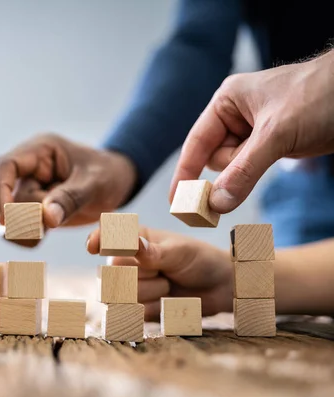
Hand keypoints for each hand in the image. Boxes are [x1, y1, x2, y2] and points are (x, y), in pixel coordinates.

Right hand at [0, 134, 136, 230]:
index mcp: (39, 150)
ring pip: (9, 214)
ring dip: (21, 229)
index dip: (0, 190)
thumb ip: (71, 198)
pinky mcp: (34, 209)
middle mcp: (29, 168)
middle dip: (22, 215)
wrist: (119, 182)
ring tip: (42, 235)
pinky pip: (19, 226)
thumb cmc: (108, 173)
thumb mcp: (96, 182)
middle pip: (7, 194)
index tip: (6, 217)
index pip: (5, 165)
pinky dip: (25, 237)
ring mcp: (30, 189)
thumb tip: (46, 218)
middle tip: (47, 226)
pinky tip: (38, 240)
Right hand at [87, 226, 232, 319]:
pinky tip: (166, 302)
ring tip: (168, 286)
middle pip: (112, 274)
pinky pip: (133, 314)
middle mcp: (127, 261)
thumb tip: (134, 245)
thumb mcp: (180, 251)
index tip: (93, 247)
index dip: (97, 240)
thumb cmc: (200, 260)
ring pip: (121, 296)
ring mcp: (130, 285)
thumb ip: (155, 252)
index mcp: (135, 239)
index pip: (108, 236)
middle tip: (163, 272)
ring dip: (150, 294)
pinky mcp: (138, 307)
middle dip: (141, 277)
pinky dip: (152, 310)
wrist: (220, 288)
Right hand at [171, 50, 333, 212]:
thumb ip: (245, 170)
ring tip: (282, 147)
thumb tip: (218, 203)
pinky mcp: (272, 144)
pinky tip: (281, 155)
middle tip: (246, 175)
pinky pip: (253, 167)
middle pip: (216, 158)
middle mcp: (236, 115)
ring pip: (236, 166)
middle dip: (232, 169)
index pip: (196, 143)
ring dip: (251, 170)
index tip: (175, 202)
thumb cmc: (321, 95)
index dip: (185, 172)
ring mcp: (255, 131)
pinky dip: (257, 173)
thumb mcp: (277, 134)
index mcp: (227, 102)